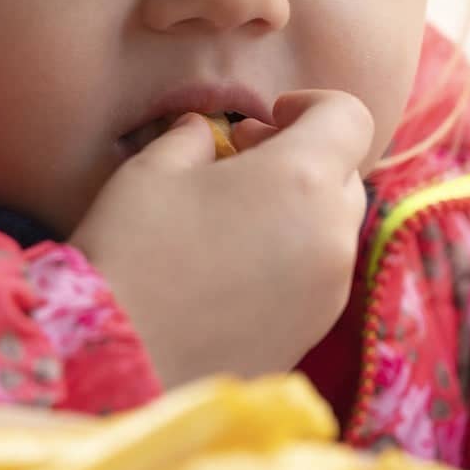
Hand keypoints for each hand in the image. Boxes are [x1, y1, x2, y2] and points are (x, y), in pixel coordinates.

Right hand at [70, 90, 372, 386]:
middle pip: (345, 174)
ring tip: (233, 215)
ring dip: (298, 209)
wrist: (119, 364)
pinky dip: (292, 256)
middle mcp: (332, 236)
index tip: (268, 117)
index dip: (313, 104)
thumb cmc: (132, 252)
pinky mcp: (312, 333)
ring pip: (333, 228)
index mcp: (303, 180)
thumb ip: (192, 137)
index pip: (350, 117)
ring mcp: (329, 292)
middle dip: (303, 157)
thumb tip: (205, 132)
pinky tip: (233, 267)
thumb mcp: (152, 171)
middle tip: (243, 159)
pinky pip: (318, 277)